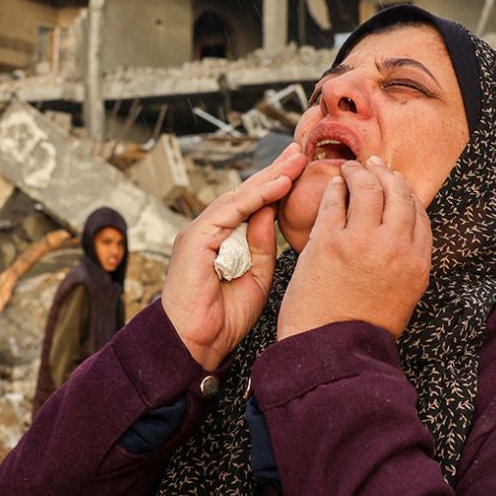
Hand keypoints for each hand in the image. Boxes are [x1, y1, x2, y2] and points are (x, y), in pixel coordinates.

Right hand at [162, 143, 305, 369]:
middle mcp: (209, 231)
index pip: (253, 206)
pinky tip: (279, 183)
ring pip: (239, 197)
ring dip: (269, 177)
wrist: (194, 343)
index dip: (276, 187)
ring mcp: (200, 232)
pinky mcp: (196, 237)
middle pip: (246, 194)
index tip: (301, 171)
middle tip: (300, 152)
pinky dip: (256, 196)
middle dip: (274, 172)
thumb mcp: (256, 276)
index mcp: (223, 241)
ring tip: (295, 161)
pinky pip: (231, 210)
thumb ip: (263, 244)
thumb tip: (273, 212)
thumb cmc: (222, 318)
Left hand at [278, 156, 431, 341]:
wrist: (330, 352)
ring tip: (350, 169)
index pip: (420, 215)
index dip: (407, 195)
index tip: (396, 185)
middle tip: (374, 166)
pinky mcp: (329, 242)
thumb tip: (399, 239)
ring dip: (360, 173)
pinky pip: (335, 201)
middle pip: (399, 194)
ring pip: (369, 188)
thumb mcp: (400, 298)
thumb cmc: (359, 330)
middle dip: (387, 174)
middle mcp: (396, 249)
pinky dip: (334, 187)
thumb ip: (404, 266)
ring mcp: (363, 243)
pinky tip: (332, 185)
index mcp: (417, 265)